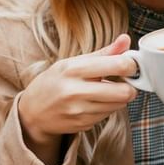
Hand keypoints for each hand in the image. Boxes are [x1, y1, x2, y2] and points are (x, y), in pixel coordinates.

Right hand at [17, 34, 137, 164]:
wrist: (33, 110)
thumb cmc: (55, 81)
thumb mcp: (73, 62)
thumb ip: (103, 53)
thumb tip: (126, 39)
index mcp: (74, 69)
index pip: (117, 65)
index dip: (131, 65)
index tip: (130, 65)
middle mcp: (76, 91)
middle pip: (123, 92)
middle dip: (130, 86)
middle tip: (125, 82)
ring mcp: (79, 111)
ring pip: (118, 105)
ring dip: (119, 98)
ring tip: (107, 91)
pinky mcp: (82, 125)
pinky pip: (108, 115)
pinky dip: (107, 108)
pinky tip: (95, 103)